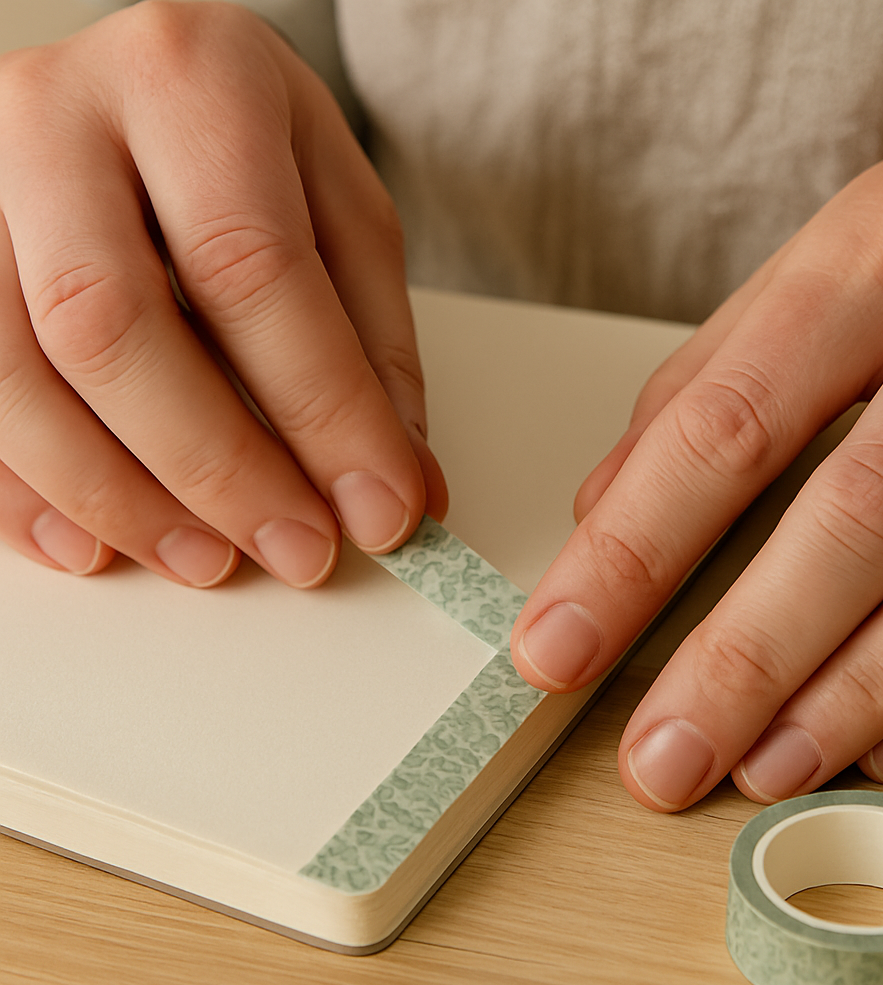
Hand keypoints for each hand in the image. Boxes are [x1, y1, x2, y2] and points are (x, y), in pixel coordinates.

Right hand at [0, 1, 444, 587]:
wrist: (152, 85)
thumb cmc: (252, 143)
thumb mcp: (343, 214)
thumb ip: (372, 347)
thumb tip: (399, 488)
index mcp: (189, 82)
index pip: (251, 268)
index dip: (320, 410)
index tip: (379, 509)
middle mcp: (57, 117)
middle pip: (113, 324)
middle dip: (216, 467)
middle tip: (295, 550)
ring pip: (14, 371)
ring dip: (118, 497)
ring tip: (207, 559)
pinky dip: (27, 493)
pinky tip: (96, 545)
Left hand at [511, 90, 882, 808]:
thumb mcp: (818, 268)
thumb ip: (707, 385)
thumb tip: (603, 509)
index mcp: (871, 259)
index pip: (724, 428)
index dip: (631, 555)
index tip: (557, 645)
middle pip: (856, 514)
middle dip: (746, 657)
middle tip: (661, 757)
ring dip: (860, 693)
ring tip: (762, 767)